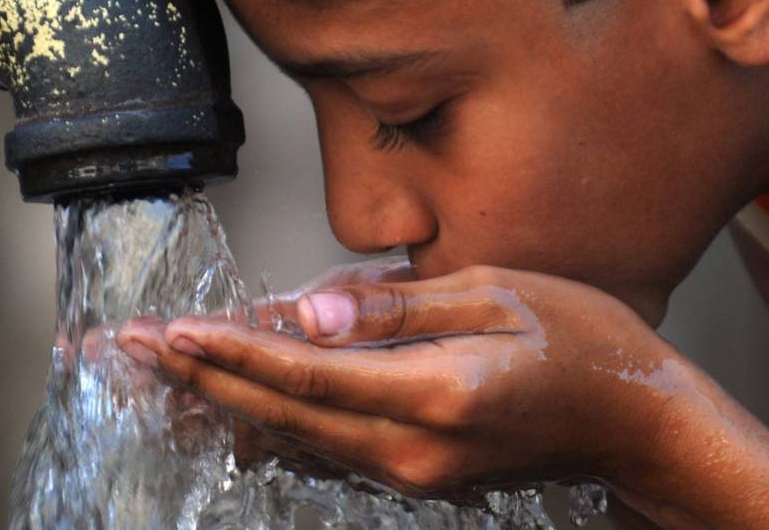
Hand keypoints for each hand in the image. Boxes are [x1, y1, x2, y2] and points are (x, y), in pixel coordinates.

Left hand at [117, 263, 687, 496]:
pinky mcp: (418, 476)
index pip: (307, 372)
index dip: (232, 353)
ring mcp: (414, 473)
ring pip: (294, 441)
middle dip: (201, 381)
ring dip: (222, 408)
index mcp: (437, 392)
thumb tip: (310, 312)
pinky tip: (230, 417)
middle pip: (282, 415)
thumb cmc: (584, 343)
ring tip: (158, 381)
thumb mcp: (497, 293)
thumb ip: (394, 307)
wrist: (638, 424)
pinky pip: (325, 453)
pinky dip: (270, 431)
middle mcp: (414, 448)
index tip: (170, 334)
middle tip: (130, 354)